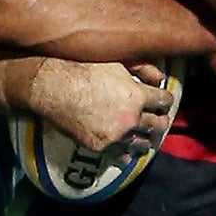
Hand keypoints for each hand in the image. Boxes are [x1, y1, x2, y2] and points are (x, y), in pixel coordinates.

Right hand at [27, 57, 176, 151]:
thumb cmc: (81, 68)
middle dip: (159, 120)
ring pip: (142, 144)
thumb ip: (142, 68)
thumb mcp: (115, 60)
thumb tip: (160, 78)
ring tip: (143, 135)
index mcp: (137, 95)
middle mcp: (131, 118)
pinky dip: (126, 152)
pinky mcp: (101, 147)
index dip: (165, 100)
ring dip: (145, 138)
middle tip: (157, 119)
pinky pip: (122, 155)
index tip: (162, 100)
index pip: (165, 101)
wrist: (51, 87)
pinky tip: (126, 148)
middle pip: (158, 125)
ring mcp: (116, 136)